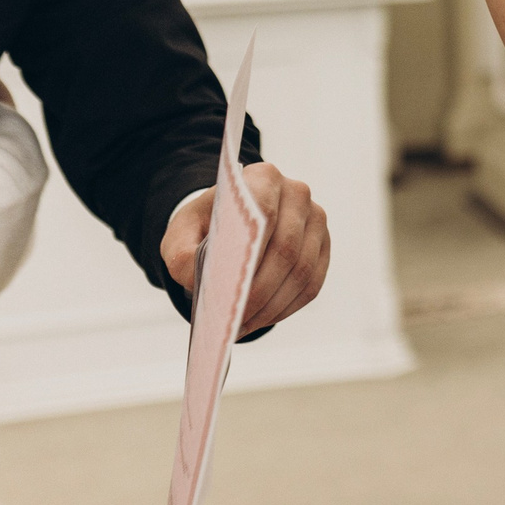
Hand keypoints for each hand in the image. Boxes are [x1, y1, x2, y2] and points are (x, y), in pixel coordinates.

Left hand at [160, 163, 330, 333]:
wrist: (233, 220)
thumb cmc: (206, 226)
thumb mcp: (180, 234)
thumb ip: (181, 254)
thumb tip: (195, 277)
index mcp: (263, 178)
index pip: (265, 215)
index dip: (249, 256)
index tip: (227, 290)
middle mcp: (297, 193)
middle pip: (286, 249)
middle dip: (259, 291)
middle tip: (233, 319)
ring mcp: (316, 220)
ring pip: (301, 271)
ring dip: (272, 306)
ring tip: (242, 325)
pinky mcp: (324, 246)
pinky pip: (312, 284)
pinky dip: (286, 308)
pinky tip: (261, 319)